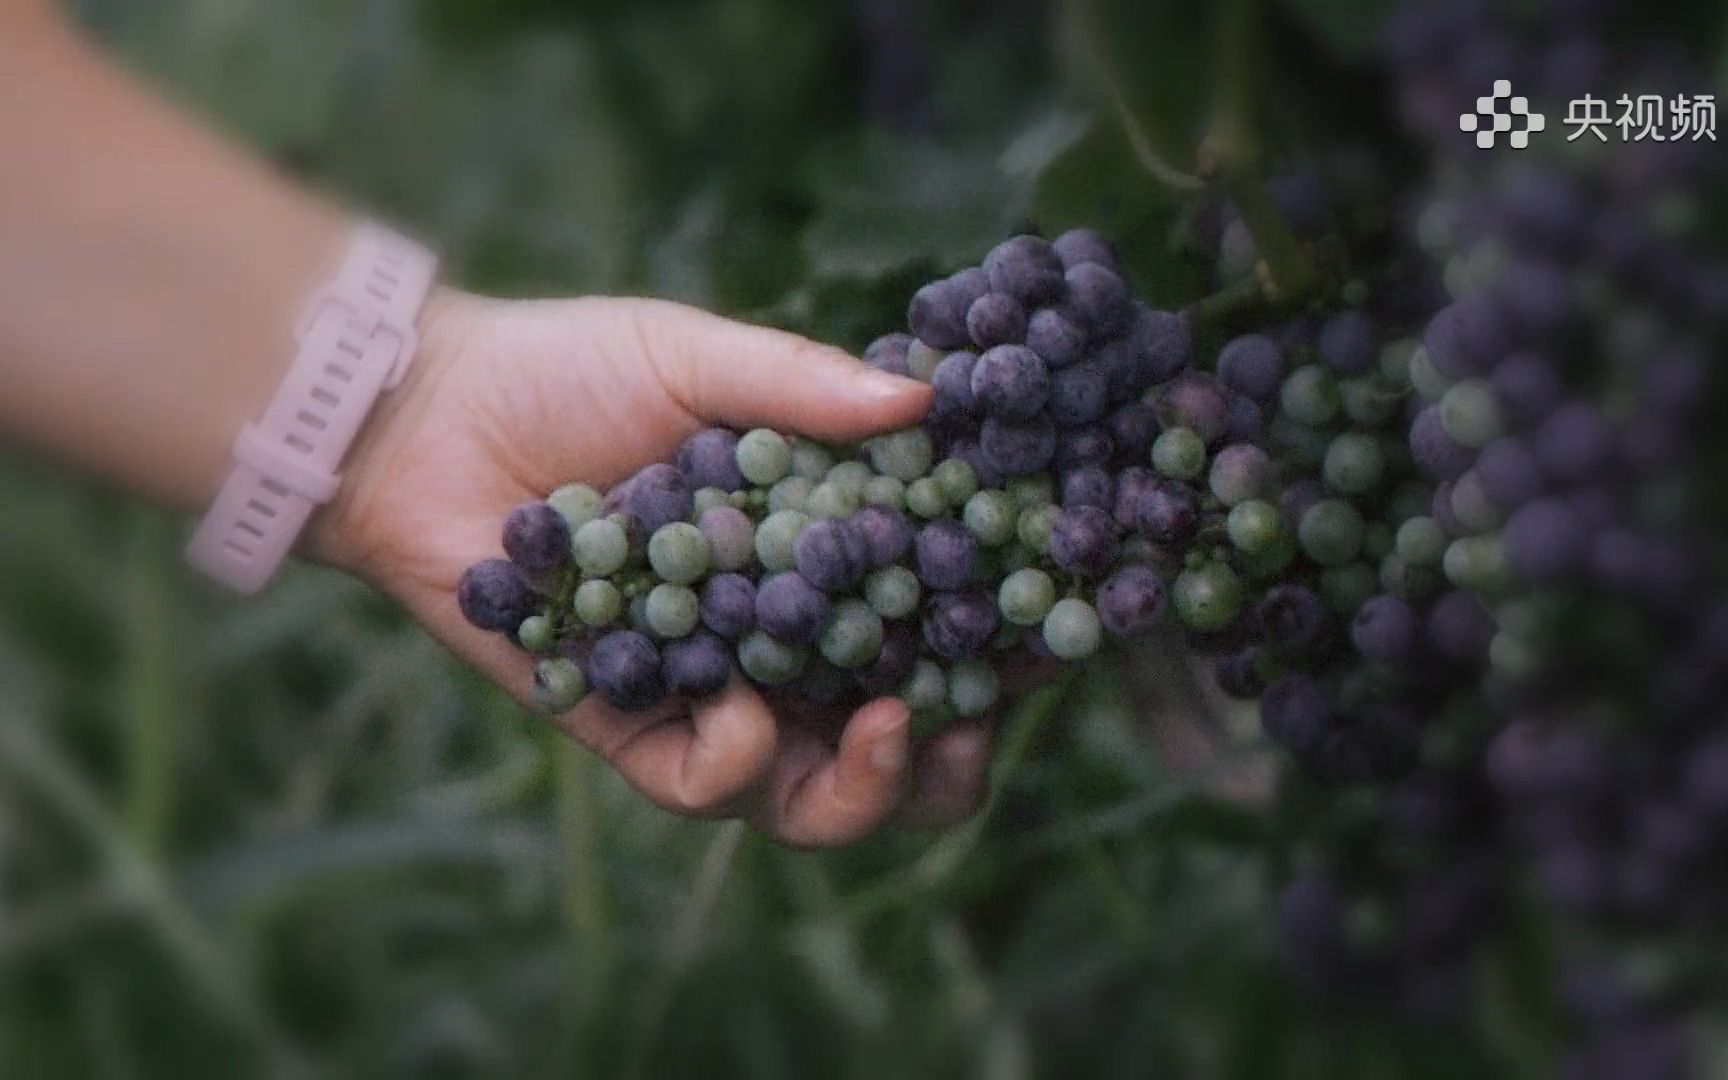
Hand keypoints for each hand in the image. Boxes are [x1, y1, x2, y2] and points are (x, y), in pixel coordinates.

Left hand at [313, 290, 997, 846]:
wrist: (423, 420)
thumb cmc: (563, 372)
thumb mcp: (694, 356)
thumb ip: (802, 385)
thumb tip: (924, 399)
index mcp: (812, 558)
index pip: (927, 621)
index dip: (997, 645)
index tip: (1051, 640)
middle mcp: (774, 641)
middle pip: (888, 745)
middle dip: (946, 761)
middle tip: (970, 729)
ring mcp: (708, 692)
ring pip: (809, 796)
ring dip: (868, 786)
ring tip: (888, 733)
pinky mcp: (629, 727)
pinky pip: (704, 786)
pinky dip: (739, 760)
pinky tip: (746, 709)